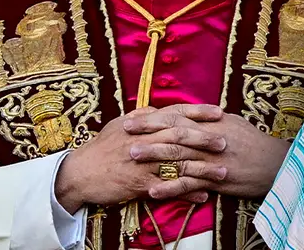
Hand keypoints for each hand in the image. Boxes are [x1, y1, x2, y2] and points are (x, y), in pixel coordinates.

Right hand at [54, 104, 227, 212]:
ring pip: (177, 164)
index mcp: (142, 123)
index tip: (219, 112)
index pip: (175, 113)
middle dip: (205, 139)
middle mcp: (144, 140)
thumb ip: (141, 116)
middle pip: (179, 137)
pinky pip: (167, 189)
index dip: (198, 112)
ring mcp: (142, 163)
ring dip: (202, 169)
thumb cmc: (100, 148)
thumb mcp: (119, 124)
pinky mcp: (138, 184)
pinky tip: (203, 195)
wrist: (78, 173)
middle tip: (225, 142)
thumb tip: (158, 107)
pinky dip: (186, 192)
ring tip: (223, 172)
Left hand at [124, 104, 290, 199]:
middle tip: (124, 132)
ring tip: (130, 158)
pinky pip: (190, 184)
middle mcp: (211, 138)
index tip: (134, 116)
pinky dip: (170, 187)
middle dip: (147, 132)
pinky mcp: (217, 180)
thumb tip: (194, 115)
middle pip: (174, 132)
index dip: (155, 116)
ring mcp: (213, 159)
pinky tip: (152, 191)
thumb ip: (212, 121)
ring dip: (153, 157)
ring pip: (178, 156)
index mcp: (214, 123)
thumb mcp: (235, 125)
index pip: (180, 116)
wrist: (279, 165)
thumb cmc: (256, 145)